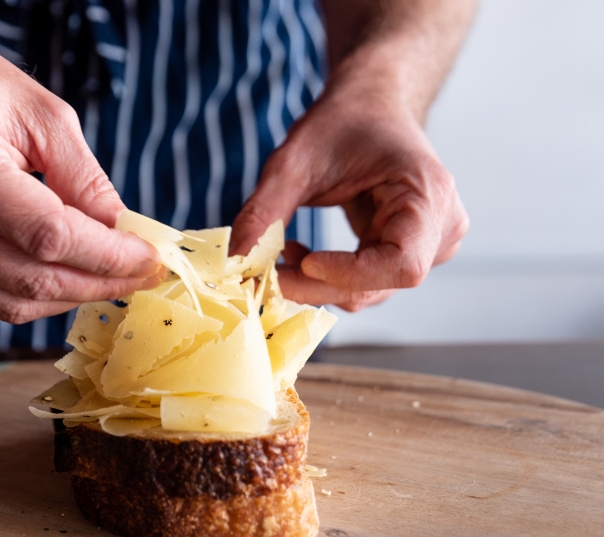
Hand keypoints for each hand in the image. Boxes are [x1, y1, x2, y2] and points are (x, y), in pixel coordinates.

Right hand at [0, 18, 161, 322]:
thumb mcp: (40, 111)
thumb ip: (84, 178)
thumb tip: (124, 234)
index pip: (46, 236)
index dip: (107, 256)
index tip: (150, 257)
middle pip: (30, 279)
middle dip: (100, 282)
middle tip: (144, 273)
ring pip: (11, 302)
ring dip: (72, 296)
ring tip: (115, 276)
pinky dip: (39, 293)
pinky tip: (72, 275)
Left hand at [230, 89, 468, 311]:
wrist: (368, 106)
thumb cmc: (341, 123)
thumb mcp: (293, 161)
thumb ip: (264, 211)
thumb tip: (236, 260)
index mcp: (428, 196)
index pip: (401, 264)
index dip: (349, 274)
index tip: (301, 261)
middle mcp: (441, 228)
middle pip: (381, 284)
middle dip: (318, 284)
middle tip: (266, 272)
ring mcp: (429, 245)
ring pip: (370, 290)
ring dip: (318, 282)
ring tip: (281, 251)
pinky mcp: (408, 253)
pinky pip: (366, 283)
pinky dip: (327, 276)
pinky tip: (299, 252)